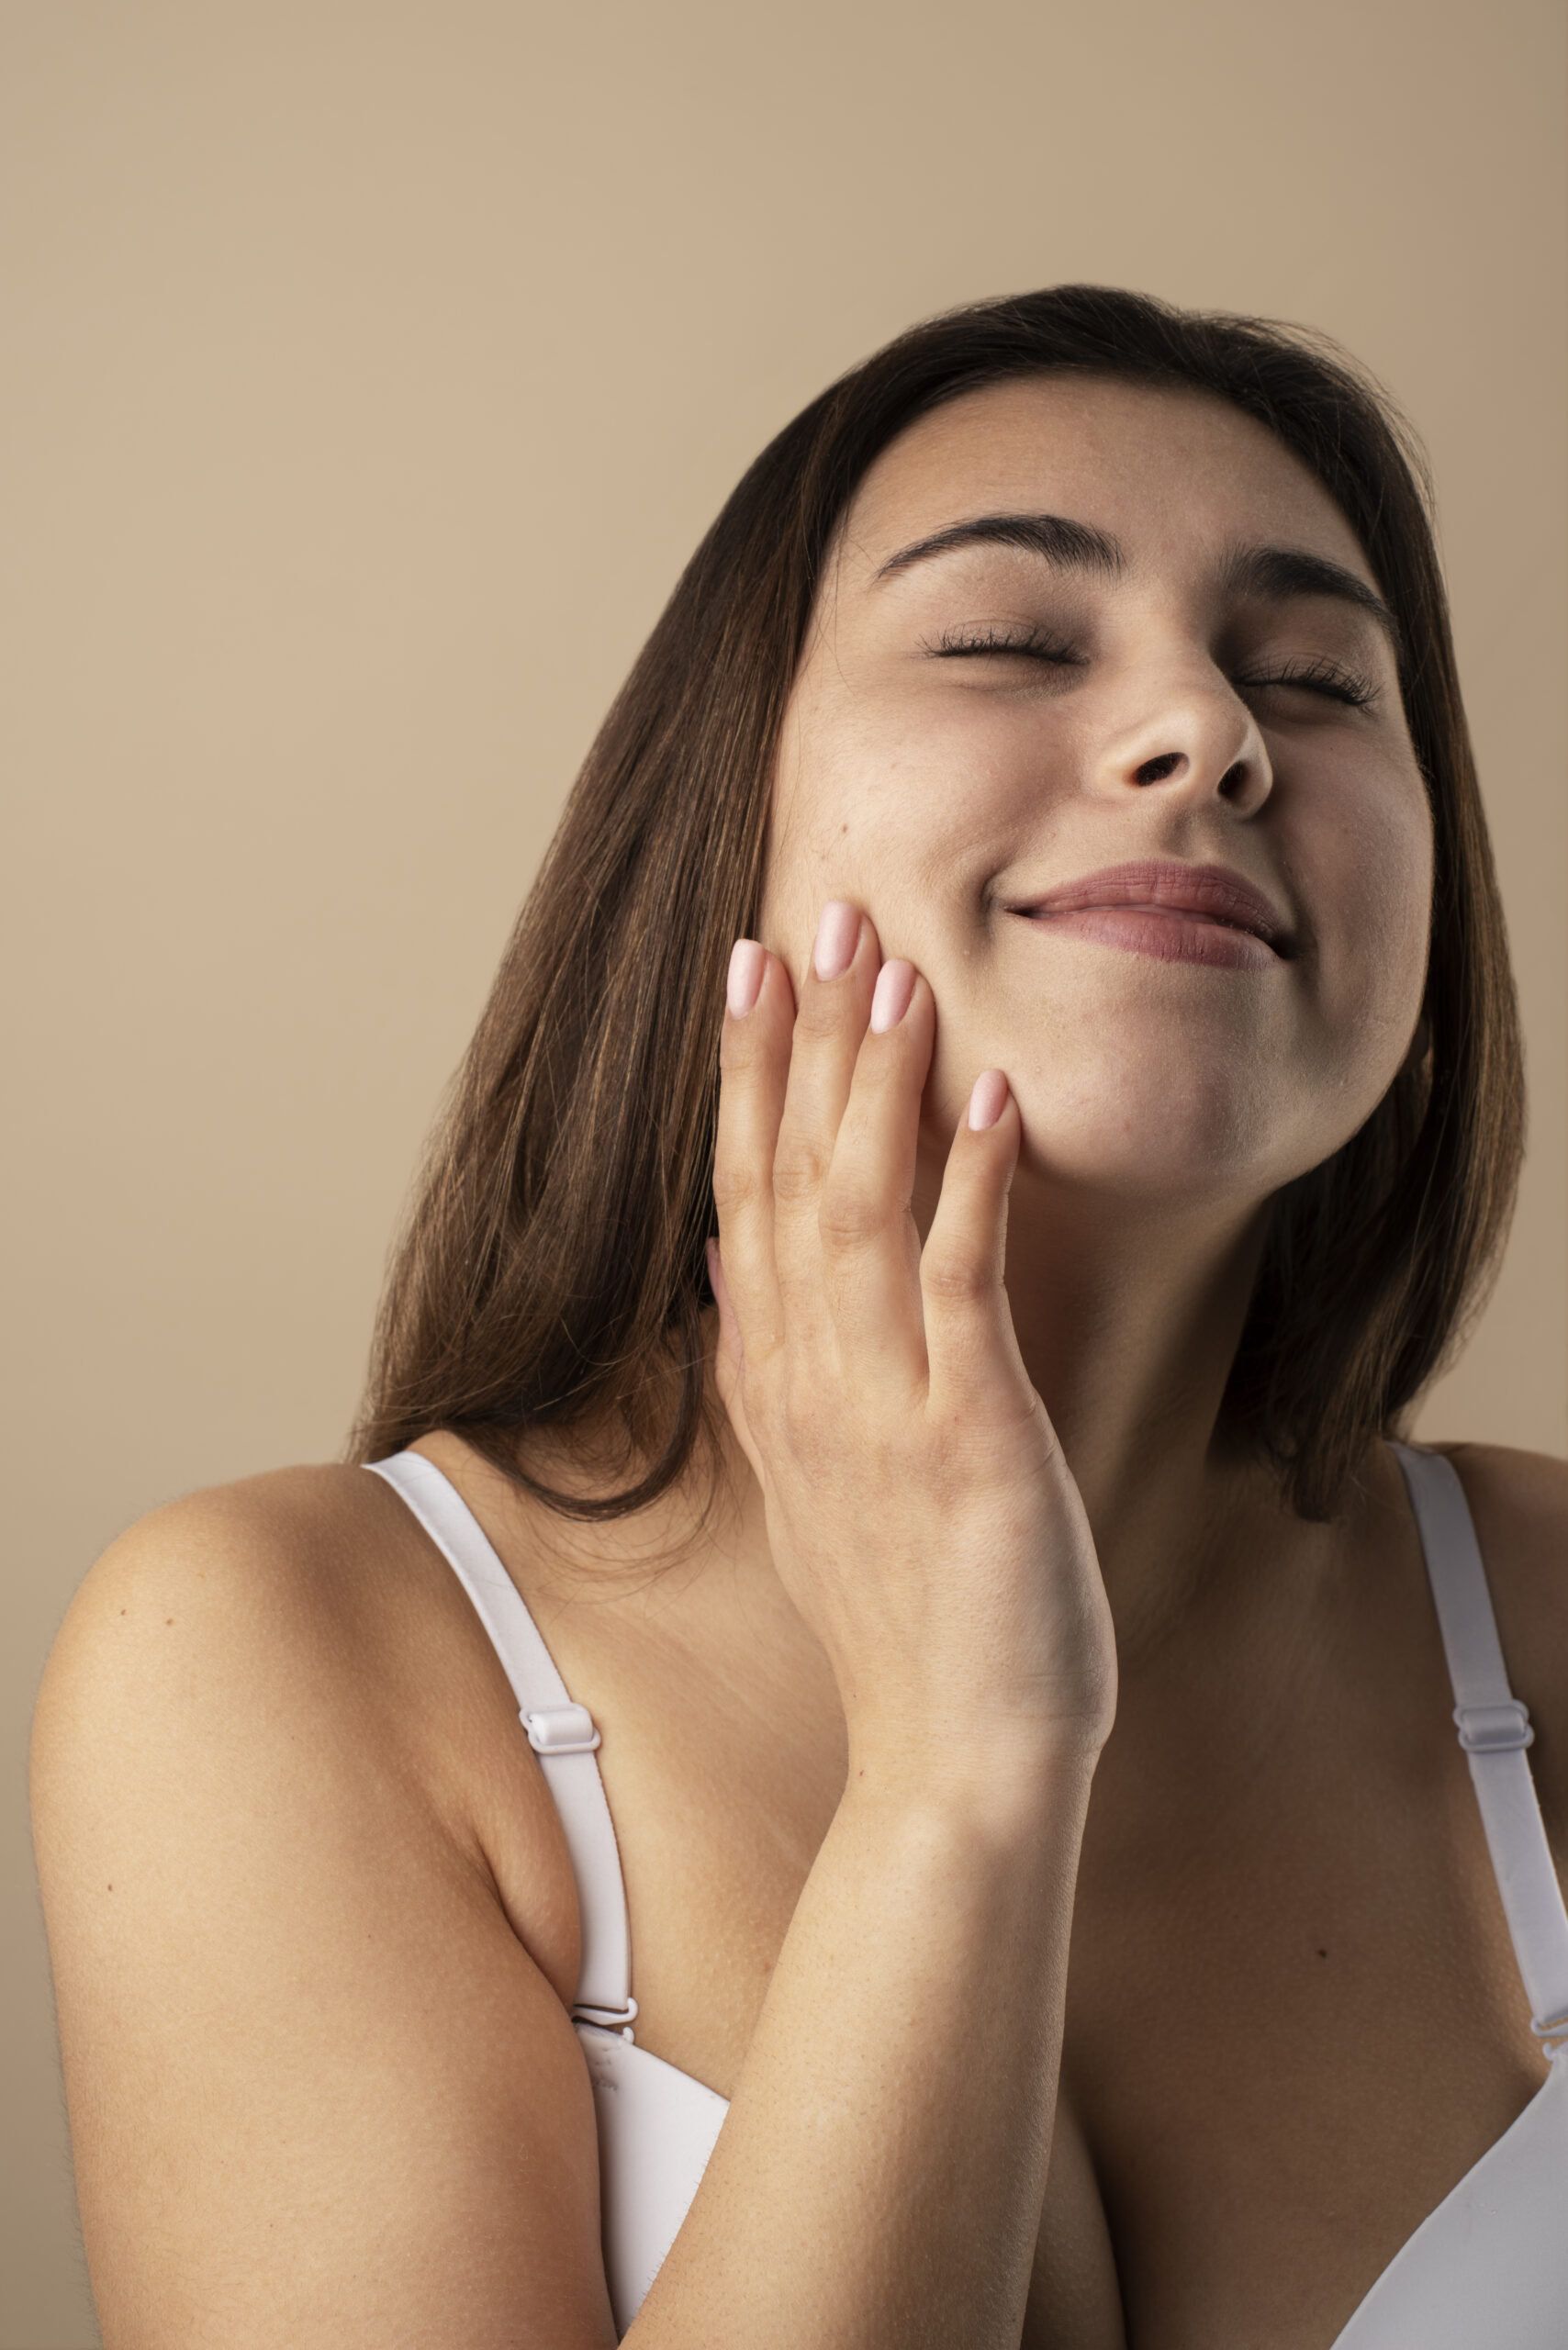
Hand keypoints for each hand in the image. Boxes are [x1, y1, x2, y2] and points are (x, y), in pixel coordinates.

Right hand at [710, 901, 1116, 1777]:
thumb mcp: (814, 1485)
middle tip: (813, 916)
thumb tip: (734, 1273)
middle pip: (786, 1178)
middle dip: (799, 1043)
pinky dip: (970, 1184)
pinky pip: (960, 1286)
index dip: (745, 1082)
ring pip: (857, 1208)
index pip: (745, 1199)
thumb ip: (771, 1373)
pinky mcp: (965, 1436)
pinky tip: (989, 1097)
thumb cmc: (906, 1624)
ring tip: (889, 967)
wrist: (953, 1763)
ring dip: (871, 1081)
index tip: (749, 976)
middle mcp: (809, 1379)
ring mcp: (880, 1405)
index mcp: (779, 1384)